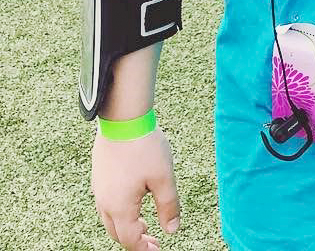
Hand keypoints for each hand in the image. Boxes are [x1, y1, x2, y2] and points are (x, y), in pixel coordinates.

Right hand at [92, 128, 179, 249]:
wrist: (123, 119)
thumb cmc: (144, 147)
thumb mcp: (163, 177)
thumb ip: (169, 206)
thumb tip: (172, 230)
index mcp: (119, 208)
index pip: (130, 239)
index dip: (144, 248)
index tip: (158, 249)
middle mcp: (104, 203)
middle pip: (117, 233)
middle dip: (135, 239)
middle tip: (153, 240)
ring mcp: (99, 190)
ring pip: (110, 219)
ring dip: (127, 225)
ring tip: (146, 223)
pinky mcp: (100, 177)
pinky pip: (107, 204)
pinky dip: (120, 211)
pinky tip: (135, 201)